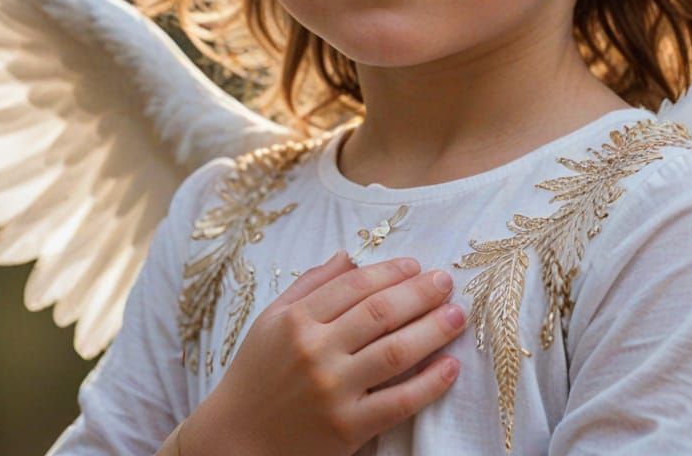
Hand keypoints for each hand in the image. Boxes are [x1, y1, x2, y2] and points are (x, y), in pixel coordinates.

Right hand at [182, 250, 467, 455]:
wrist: (234, 442)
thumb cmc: (256, 375)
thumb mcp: (271, 320)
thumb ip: (310, 284)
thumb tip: (350, 256)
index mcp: (297, 320)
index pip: (356, 286)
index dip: (391, 272)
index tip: (416, 266)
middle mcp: (316, 351)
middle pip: (381, 313)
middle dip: (420, 293)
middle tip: (447, 281)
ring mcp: (334, 391)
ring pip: (395, 352)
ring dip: (433, 329)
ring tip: (457, 315)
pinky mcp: (347, 429)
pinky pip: (398, 402)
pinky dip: (429, 383)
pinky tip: (450, 366)